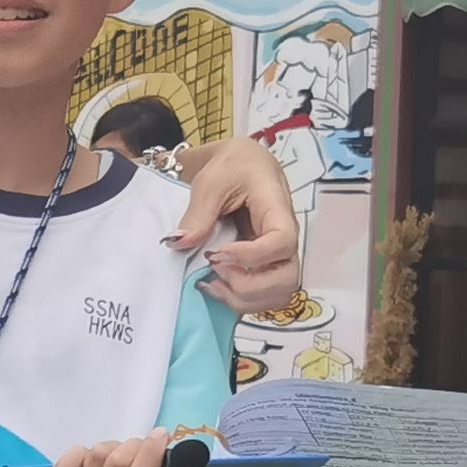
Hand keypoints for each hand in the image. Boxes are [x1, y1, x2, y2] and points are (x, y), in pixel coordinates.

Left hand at [50, 430, 216, 466]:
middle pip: (116, 465)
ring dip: (114, 447)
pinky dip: (81, 452)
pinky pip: (66, 464)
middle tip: (145, 446)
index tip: (162, 436)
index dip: (151, 452)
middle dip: (136, 445)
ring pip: (95, 458)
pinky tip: (95, 460)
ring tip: (124, 456)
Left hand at [170, 133, 301, 313]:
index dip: (252, 256)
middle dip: (248, 286)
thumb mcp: (211, 181)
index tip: (217, 254)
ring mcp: (277, 258)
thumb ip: (198, 212)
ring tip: (213, 283)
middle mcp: (285, 240)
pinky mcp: (266, 268)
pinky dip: (240, 301)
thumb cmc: (233, 167)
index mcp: (277, 211)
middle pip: (287, 278)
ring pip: (278, 294)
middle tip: (215, 268)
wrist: (242, 165)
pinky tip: (216, 287)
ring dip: (243, 298)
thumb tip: (179, 242)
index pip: (283, 243)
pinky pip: (263, 297)